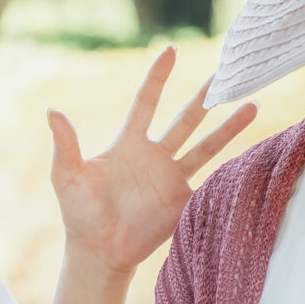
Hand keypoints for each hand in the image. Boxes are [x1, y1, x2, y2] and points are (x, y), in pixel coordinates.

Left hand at [48, 49, 256, 273]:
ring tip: (253, 105)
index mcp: (129, 144)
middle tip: (225, 73)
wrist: (99, 252)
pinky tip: (253, 152)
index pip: (147, 102)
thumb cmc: (79, 213)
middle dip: (204, 97)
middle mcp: (155, 156)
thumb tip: (51, 111)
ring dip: (229, 127)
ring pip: (207, 146)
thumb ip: (65, 144)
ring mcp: (172, 178)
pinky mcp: (184, 201)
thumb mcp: (67, 175)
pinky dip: (231, 168)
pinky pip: (211, 180)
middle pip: (185, 119)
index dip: (158, 78)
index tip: (171, 51)